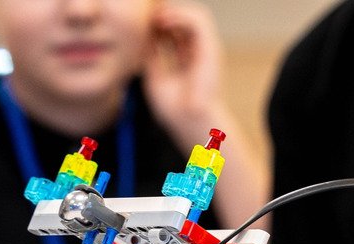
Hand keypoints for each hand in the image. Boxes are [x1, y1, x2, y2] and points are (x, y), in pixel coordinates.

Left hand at [142, 0, 227, 145]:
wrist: (188, 122)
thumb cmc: (174, 108)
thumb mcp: (154, 73)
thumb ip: (152, 52)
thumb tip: (145, 33)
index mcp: (188, 59)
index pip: (176, 29)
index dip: (160, 21)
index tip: (142, 22)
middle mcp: (200, 52)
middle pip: (186, 18)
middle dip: (167, 12)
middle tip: (147, 15)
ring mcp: (207, 50)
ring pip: (196, 14)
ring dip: (174, 11)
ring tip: (155, 18)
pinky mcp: (211, 49)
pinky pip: (199, 20)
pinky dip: (180, 15)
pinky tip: (163, 22)